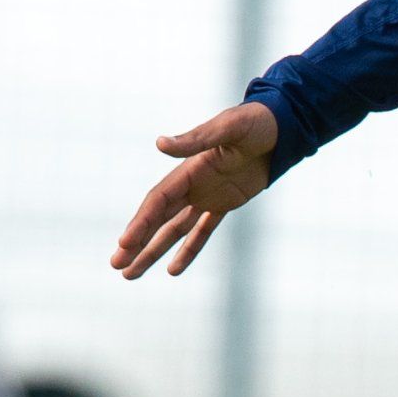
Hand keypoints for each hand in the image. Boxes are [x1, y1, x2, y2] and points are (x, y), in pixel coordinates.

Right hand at [113, 102, 278, 279]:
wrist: (281, 127)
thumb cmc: (254, 122)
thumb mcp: (227, 127)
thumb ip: (196, 139)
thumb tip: (159, 143)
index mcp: (188, 169)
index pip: (158, 201)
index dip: (141, 223)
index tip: (124, 243)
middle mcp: (191, 185)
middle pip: (157, 219)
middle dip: (137, 243)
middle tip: (116, 265)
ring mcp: (206, 196)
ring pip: (174, 230)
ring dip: (153, 251)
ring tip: (131, 274)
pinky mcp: (225, 203)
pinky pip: (203, 232)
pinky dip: (188, 251)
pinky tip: (172, 270)